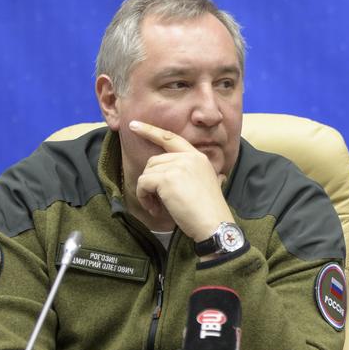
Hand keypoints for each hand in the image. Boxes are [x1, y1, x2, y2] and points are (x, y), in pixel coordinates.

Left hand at [127, 120, 232, 241]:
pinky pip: (143, 183)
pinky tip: (154, 209)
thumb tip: (202, 178)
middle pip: (154, 161)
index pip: (170, 138)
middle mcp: (188, 157)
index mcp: (198, 157)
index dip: (150, 131)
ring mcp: (178, 166)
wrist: (214, 223)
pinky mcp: (167, 178)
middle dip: (150, 181)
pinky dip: (144, 197)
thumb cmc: (210, 211)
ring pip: (147, 173)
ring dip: (147, 192)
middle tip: (157, 201)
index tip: (134, 126)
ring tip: (157, 207)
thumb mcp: (209, 184)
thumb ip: (199, 175)